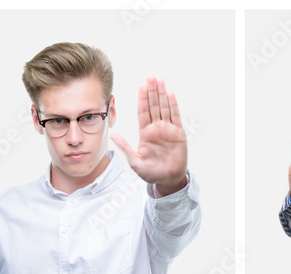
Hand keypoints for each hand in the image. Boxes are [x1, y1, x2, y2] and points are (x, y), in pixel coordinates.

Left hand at [111, 77, 187, 194]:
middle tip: (150, 77)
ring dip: (162, 94)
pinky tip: (170, 94)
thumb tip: (113, 135)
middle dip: (152, 91)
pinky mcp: (178, 133)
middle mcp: (156, 128)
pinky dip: (173, 105)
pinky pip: (175, 117)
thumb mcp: (135, 162)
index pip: (143, 112)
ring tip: (160, 80)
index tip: (141, 86)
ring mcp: (167, 130)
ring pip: (164, 107)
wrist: (167, 180)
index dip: (142, 99)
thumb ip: (125, 148)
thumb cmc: (151, 173)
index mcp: (145, 133)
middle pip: (153, 106)